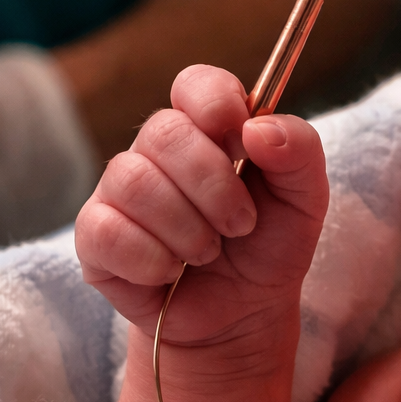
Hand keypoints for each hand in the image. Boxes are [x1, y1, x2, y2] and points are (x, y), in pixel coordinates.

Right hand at [76, 64, 329, 352]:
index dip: (215, 104)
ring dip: (186, 228)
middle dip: (213, 186)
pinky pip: (107, 231)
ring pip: (134, 181)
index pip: (195, 84)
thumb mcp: (305, 201)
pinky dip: (151, 259)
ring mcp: (120, 192)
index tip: (240, 139)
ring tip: (208, 253)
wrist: (242, 316)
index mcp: (209, 130)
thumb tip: (259, 128)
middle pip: (164, 132)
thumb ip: (300, 153)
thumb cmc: (269, 248)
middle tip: (240, 225)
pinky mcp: (95, 238)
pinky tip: (170, 273)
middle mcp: (157, 152)